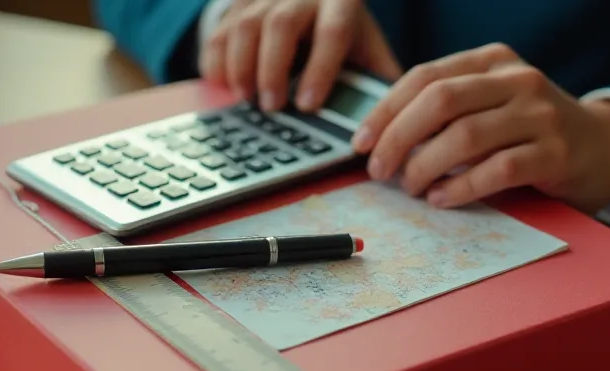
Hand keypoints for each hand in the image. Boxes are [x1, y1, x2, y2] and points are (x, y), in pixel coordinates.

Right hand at [200, 0, 401, 112]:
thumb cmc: (341, 29)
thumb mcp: (364, 44)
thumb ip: (377, 75)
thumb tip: (393, 119)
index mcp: (340, 1)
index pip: (331, 32)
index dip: (319, 70)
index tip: (308, 105)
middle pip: (281, 24)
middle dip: (273, 69)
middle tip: (271, 108)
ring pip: (245, 24)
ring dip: (241, 66)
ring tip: (246, 99)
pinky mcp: (237, 5)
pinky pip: (219, 30)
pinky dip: (216, 60)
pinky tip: (222, 85)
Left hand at [351, 43, 609, 212]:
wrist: (606, 147)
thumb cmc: (532, 131)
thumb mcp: (491, 105)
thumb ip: (447, 112)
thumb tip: (380, 140)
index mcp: (492, 60)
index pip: (425, 77)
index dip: (386, 111)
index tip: (360, 143)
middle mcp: (517, 79)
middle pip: (439, 100)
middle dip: (398, 137)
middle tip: (380, 170)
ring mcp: (540, 114)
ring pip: (465, 135)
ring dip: (426, 166)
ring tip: (411, 188)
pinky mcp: (556, 153)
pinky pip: (498, 169)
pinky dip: (462, 187)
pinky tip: (443, 199)